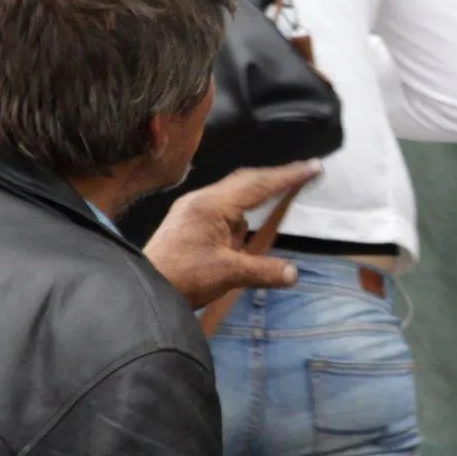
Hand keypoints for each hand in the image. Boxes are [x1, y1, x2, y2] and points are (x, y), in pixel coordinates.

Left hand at [144, 162, 318, 306]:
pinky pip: (225, 211)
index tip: (313, 166)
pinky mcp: (190, 223)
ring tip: (281, 197)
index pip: (257, 185)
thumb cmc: (182, 277)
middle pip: (246, 181)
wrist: (143, 289)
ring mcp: (194, 211)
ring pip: (235, 195)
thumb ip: (262, 271)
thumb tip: (293, 273)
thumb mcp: (226, 275)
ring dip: (258, 196)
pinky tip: (247, 230)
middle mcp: (202, 201)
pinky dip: (243, 214)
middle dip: (276, 177)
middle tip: (305, 173)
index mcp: (211, 205)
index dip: (288, 176)